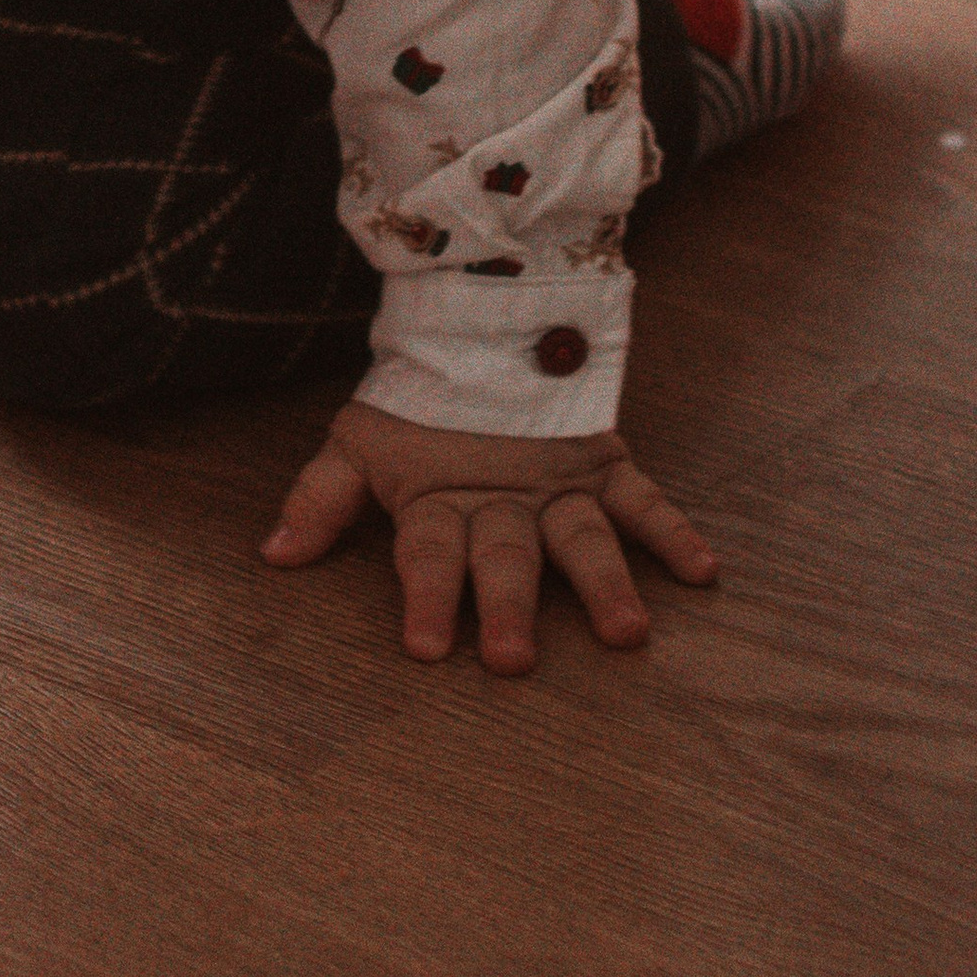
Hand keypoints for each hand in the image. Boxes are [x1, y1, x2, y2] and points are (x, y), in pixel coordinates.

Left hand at [262, 397, 716, 674]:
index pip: (427, 554)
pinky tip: (703, 571)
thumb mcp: (359, 443)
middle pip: (503, 556)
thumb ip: (319, 500)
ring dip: (602, 583)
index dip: (425, 596)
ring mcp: (556, 482)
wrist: (479, 317)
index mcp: (437, 498)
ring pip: (580, 537)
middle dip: (505, 605)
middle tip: (511, 660)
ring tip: (625, 633)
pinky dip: (673, 531)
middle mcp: (499, 498)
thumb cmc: (416, 400)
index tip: (425, 648)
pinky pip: (643, 499)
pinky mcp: (602, 462)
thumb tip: (272, 557)